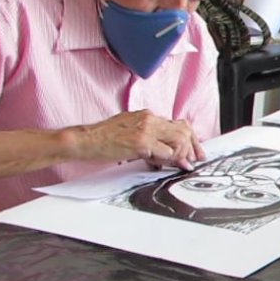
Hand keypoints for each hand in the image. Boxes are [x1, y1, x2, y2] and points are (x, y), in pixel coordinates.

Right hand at [73, 110, 204, 170]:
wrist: (85, 140)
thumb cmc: (103, 138)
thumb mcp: (129, 129)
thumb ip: (149, 136)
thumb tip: (167, 151)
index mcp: (147, 115)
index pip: (179, 124)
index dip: (191, 140)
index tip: (195, 153)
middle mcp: (149, 119)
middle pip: (184, 131)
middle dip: (191, 149)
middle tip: (190, 162)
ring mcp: (146, 130)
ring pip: (178, 141)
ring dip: (178, 156)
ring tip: (172, 164)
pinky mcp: (140, 142)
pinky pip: (165, 153)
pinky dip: (166, 161)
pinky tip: (158, 164)